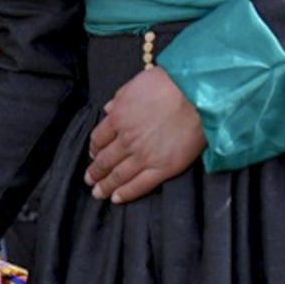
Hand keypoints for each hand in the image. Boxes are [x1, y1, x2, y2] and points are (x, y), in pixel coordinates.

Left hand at [86, 65, 205, 203]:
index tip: (92, 154)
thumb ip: (119, 100)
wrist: (195, 96)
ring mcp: (144, 156)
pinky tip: (116, 198)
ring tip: (97, 193)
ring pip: (118, 175)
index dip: (94, 148)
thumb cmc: (167, 85)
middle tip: (89, 180)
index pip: (98, 138)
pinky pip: (140, 185)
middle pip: (104, 159)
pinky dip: (126, 193)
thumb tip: (108, 110)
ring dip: (105, 185)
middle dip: (95, 171)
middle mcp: (126, 140)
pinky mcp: (163, 168)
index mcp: (118, 118)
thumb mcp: (134, 86)